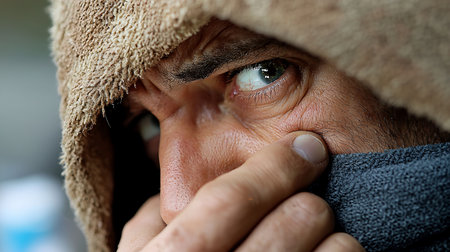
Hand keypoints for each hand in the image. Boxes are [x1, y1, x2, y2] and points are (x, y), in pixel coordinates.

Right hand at [118, 132, 364, 251]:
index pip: (229, 200)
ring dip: (334, 236)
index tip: (305, 146)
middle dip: (307, 200)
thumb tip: (187, 184)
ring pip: (335, 250)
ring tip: (319, 238)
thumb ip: (152, 222)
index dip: (275, 166)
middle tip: (305, 204)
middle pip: (296, 219)